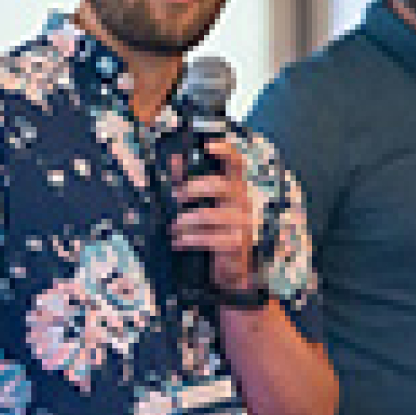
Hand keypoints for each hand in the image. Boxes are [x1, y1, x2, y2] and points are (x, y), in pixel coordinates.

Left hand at [171, 140, 257, 292]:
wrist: (234, 270)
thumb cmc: (216, 231)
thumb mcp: (204, 205)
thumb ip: (189, 181)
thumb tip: (175, 158)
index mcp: (237, 188)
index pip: (237, 163)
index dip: (225, 150)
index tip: (207, 144)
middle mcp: (243, 202)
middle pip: (218, 185)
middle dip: (191, 189)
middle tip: (175, 197)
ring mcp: (242, 223)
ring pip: (207, 214)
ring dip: (184, 221)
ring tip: (172, 227)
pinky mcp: (235, 243)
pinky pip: (206, 238)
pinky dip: (187, 239)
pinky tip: (176, 242)